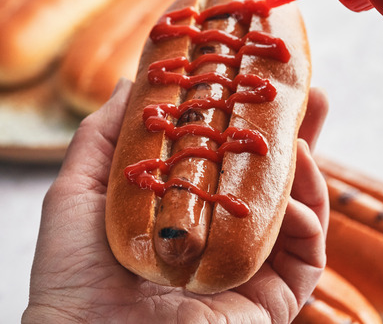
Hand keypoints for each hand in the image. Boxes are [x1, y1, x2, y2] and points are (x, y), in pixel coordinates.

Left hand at [22, 79, 328, 322]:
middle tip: (312, 92)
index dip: (243, 121)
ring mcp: (245, 268)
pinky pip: (308, 258)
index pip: (224, 159)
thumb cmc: (70, 276)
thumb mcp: (78, 190)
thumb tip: (132, 81)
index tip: (254, 80)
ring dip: (308, 170)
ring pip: (297, 213)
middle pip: (268, 180)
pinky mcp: (269, 301)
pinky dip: (310, 222)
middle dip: (296, 135)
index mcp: (181, 212)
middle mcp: (217, 238)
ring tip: (300, 138)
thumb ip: (104, 135)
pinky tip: (291, 202)